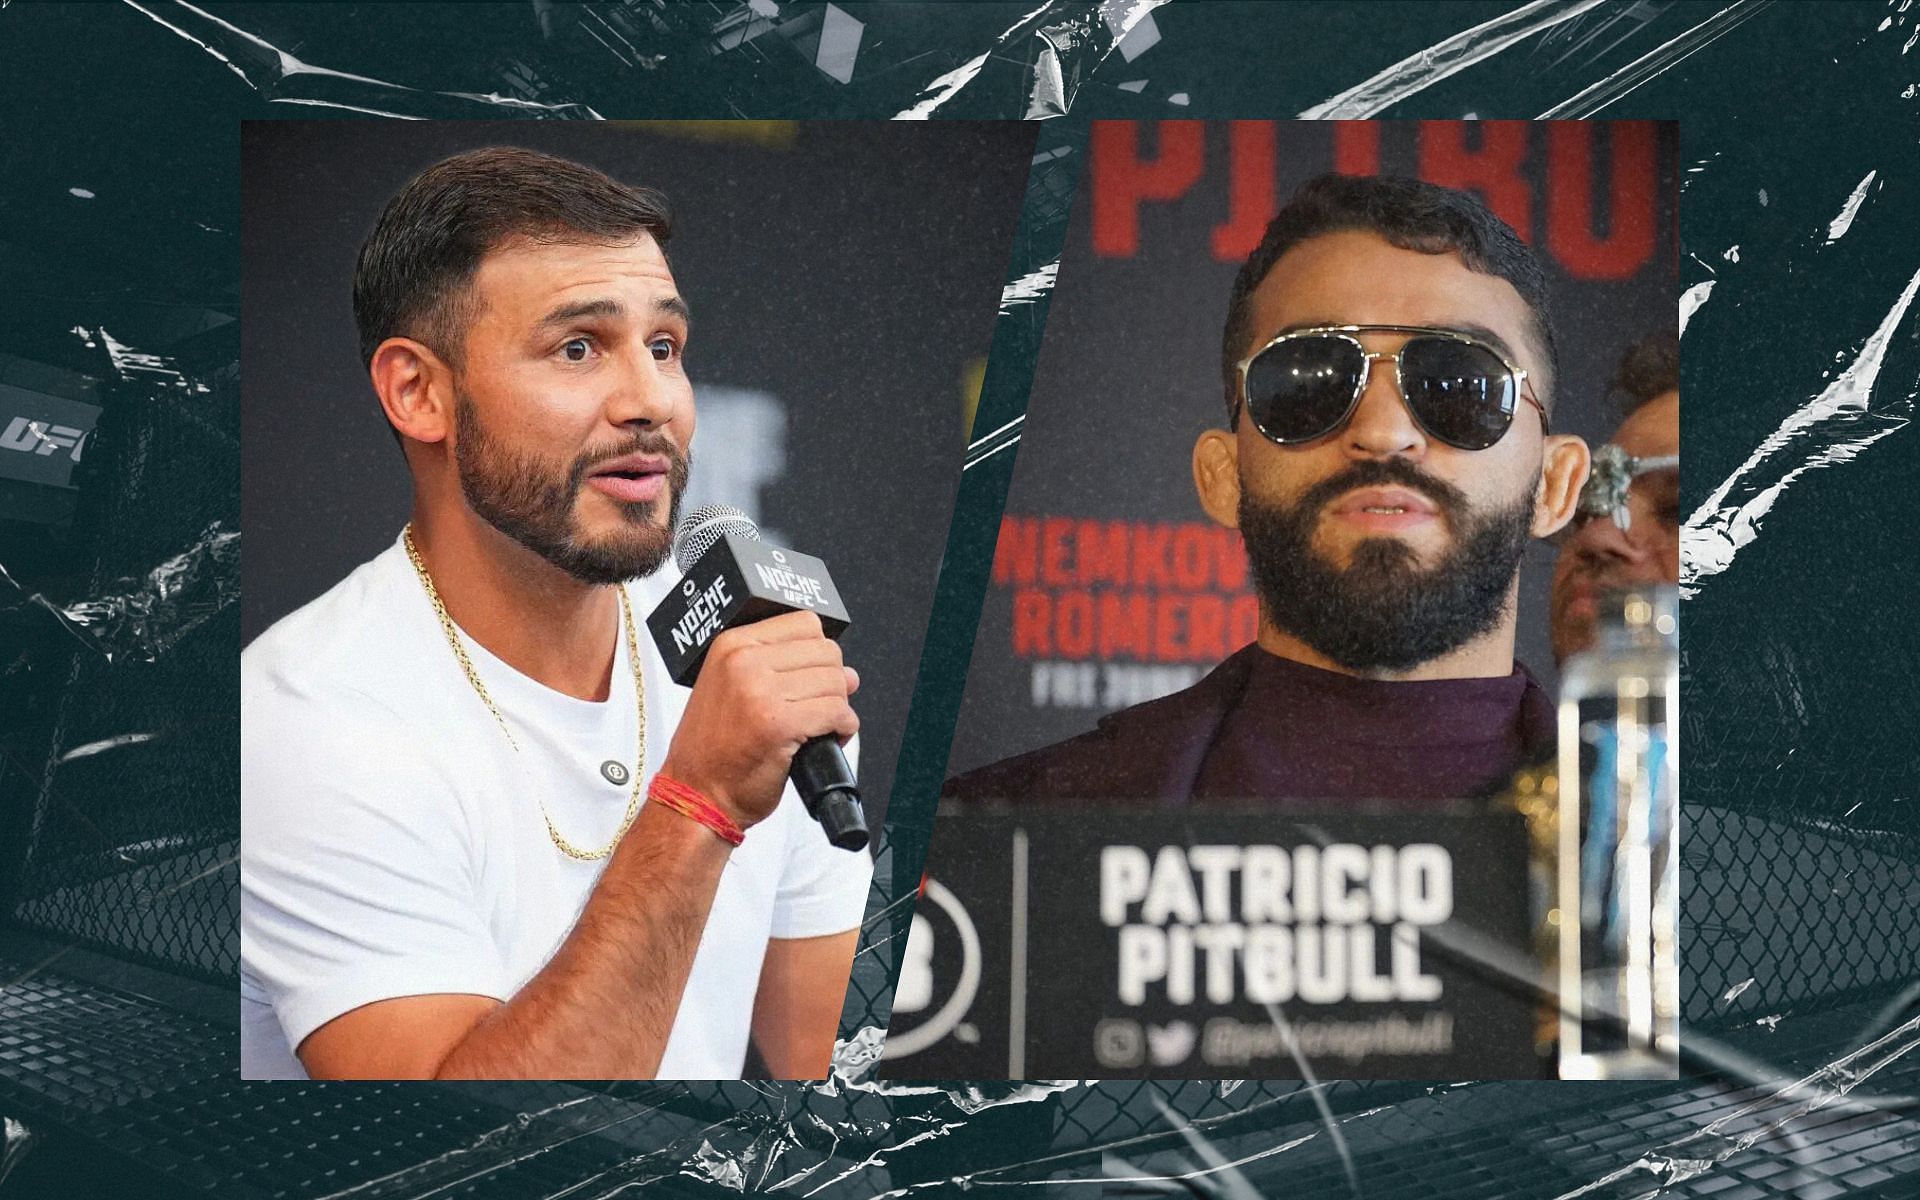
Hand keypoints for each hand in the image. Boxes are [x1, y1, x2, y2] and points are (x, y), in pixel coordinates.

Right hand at [660, 611, 859, 829]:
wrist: (697, 794)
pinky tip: (828, 737)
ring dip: (839, 707)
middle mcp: (743, 661)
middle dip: (832, 681)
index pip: (804, 623)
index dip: (819, 652)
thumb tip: (845, 670)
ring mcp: (760, 691)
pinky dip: (843, 728)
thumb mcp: (731, 689)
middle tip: (819, 705)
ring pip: (835, 682)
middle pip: (825, 652)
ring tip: (821, 724)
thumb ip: (781, 669)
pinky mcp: (779, 723)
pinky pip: (837, 712)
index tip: (814, 674)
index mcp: (731, 644)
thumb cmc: (714, 750)